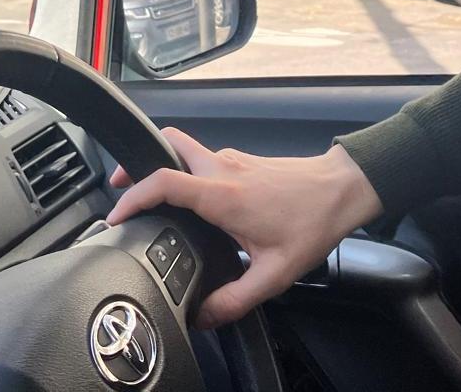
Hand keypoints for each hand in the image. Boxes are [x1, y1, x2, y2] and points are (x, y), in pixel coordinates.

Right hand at [106, 127, 382, 327]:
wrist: (343, 189)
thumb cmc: (313, 222)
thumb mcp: (275, 274)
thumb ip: (235, 299)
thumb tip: (204, 316)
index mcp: (223, 195)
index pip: (163, 181)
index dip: (132, 196)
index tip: (116, 215)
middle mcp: (223, 170)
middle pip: (166, 145)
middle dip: (136, 164)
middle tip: (120, 189)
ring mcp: (232, 160)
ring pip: (184, 149)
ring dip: (161, 166)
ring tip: (150, 198)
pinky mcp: (242, 161)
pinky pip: (202, 159)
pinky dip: (184, 171)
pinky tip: (191, 200)